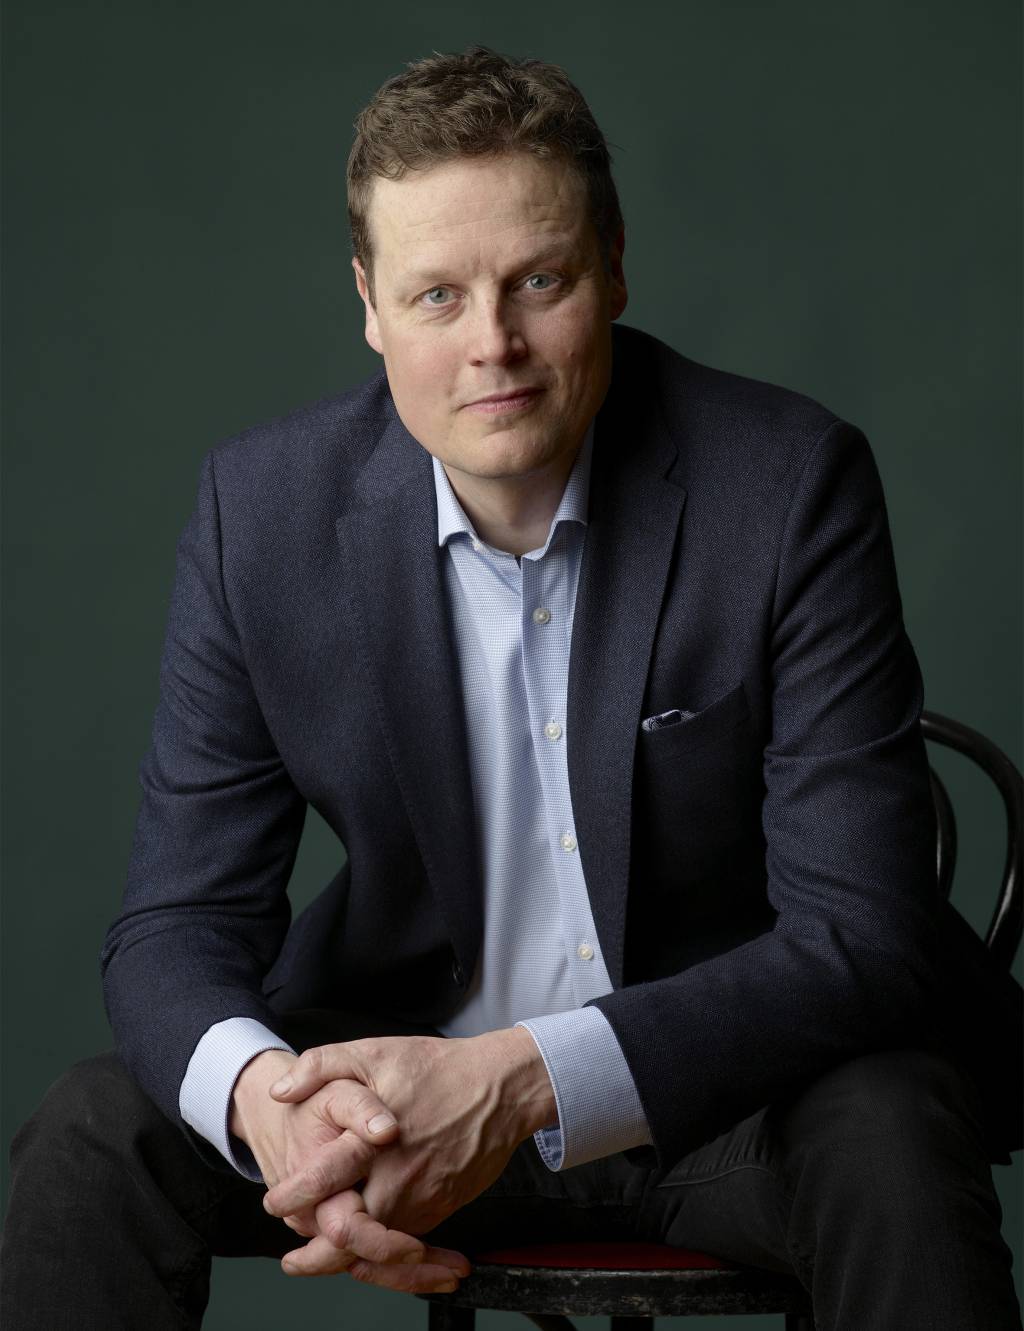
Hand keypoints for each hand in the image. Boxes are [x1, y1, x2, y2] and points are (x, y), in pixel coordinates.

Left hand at [230, 1049, 467, 1289]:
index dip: (292, 1200)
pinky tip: (369, 1250)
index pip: (321, 1186)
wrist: (501, 1088)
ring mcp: (423, 1201)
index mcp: (372, 1143)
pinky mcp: (441, 1209)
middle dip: (316, 1259)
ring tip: (321, 1261)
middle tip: (295, 1262)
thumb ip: (322, 1066)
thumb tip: (280, 1091)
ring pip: (378, 1251)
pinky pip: (407, 1245)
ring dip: (349, 1261)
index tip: (275, 1203)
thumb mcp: (374, 1052)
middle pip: (348, 1240)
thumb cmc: (438, 1068)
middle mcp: (397, 1182)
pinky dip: (385, 1256)